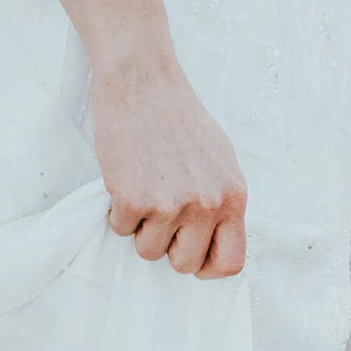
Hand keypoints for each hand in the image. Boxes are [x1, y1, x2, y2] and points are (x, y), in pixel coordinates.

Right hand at [91, 47, 246, 279]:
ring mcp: (170, 205)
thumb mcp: (220, 160)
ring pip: (148, 250)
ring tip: (144, 187)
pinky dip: (117, 210)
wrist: (143, 83)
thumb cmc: (179, 117)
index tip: (192, 254)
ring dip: (141, 227)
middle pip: (184, 264)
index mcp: (233, 196)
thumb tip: (214, 239)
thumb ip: (221, 200)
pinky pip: (120, 229)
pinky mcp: (134, 199)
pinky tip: (126, 178)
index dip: (207, 267)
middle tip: (160, 214)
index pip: (231, 262)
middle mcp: (207, 205)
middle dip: (168, 246)